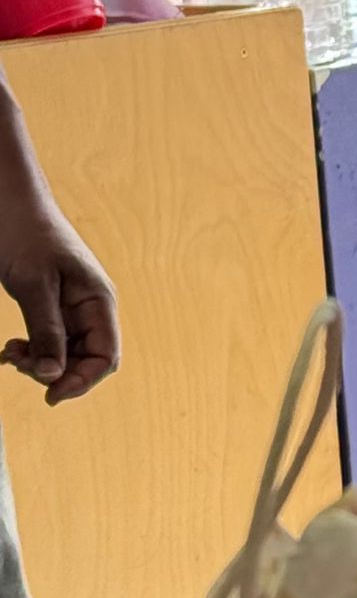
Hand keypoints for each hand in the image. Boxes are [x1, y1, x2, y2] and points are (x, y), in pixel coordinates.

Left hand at [0, 204, 118, 406]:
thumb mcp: (33, 285)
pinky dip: (33, 350)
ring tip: (11, 354)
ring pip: (66, 353)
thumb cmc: (24, 232)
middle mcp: (91, 307)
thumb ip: (46, 331)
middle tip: (19, 367)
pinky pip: (51, 340)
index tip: (50, 395)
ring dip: (40, 362)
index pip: (105, 356)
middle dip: (56, 372)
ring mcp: (72, 307)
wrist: (8, 201)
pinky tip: (12, 347)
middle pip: (87, 360)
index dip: (82, 381)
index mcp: (98, 300)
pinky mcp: (53, 305)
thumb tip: (52, 376)